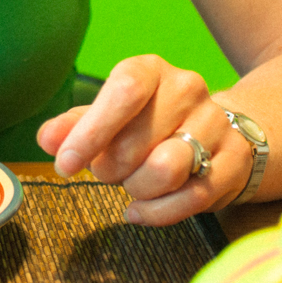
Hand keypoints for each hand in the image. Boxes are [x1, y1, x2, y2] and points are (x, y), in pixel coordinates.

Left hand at [35, 55, 250, 224]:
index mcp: (151, 70)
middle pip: (136, 141)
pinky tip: (141, 209)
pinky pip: (192, 198)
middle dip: (109, 169)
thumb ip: (73, 127)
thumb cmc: (148, 123)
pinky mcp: (234, 160)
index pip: (124, 91)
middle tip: (107, 171)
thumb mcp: (107, 117)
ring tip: (132, 184)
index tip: (65, 165)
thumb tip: (46, 140)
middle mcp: (187, 89)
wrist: (218, 130)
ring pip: (165, 170)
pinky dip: (157, 212)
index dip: (91, 132)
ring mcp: (216, 123)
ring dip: (136, 188)